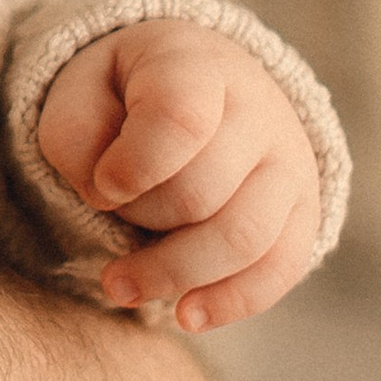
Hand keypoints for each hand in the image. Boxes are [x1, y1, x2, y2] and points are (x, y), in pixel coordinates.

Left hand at [37, 19, 323, 331]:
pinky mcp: (304, 212)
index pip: (181, 119)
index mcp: (197, 65)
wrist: (198, 87)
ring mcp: (290, 162)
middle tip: (108, 215)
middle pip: (201, 193)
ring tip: (118, 286)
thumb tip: (107, 193)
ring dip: (172, 274)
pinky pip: (281, 268)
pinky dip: (230, 301)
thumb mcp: (80, 92)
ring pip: (243, 239)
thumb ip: (76, 135)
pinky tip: (185, 315)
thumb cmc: (125, 96)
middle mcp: (259, 110)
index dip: (134, 166)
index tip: (102, 185)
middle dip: (140, 219)